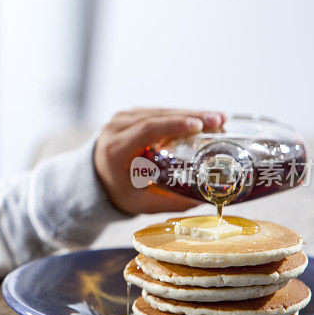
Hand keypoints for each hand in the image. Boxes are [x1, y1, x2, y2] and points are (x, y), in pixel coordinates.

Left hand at [94, 108, 226, 214]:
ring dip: (190, 114)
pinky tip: (201, 119)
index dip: (173, 125)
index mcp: (114, 150)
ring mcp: (122, 119)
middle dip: (191, 117)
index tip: (198, 125)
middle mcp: (116, 129)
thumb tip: (205, 201)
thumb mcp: (140, 203)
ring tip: (219, 119)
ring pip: (159, 111)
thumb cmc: (118, 191)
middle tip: (220, 121)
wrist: (94, 177)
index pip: (145, 130)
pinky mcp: (130, 115)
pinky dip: (179, 115)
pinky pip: (157, 112)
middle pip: (156, 117)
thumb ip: (170, 202)